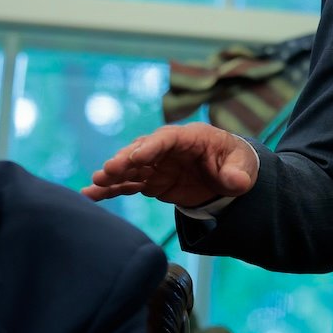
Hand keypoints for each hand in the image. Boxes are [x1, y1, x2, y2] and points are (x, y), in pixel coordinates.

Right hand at [83, 122, 257, 207]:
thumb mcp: (242, 166)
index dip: (152, 147)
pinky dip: (110, 189)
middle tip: (107, 170)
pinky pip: (128, 184)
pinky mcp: (150, 181)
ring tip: (95, 183)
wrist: (227, 173)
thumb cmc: (234, 162)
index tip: (137, 157)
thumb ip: (238, 174)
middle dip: (125, 160)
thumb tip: (236, 181)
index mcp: (190, 137)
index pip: (168, 138)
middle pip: (143, 151)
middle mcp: (167, 148)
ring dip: (113, 175)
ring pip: (130, 168)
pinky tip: (90, 195)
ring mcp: (156, 165)